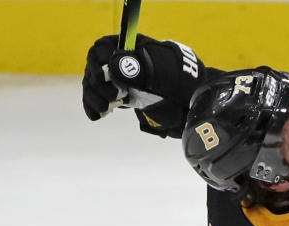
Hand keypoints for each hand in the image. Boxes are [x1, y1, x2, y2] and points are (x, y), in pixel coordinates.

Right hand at [82, 34, 204, 131]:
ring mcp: (122, 81)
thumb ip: (140, 68)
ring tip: (104, 109)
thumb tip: (114, 65)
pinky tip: (97, 115)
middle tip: (112, 97)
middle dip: (97, 82)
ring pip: (96, 84)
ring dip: (94, 96)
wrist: (195, 108)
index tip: (103, 75)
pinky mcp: (123, 98)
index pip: (105, 47)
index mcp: (134, 48)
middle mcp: (125, 63)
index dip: (100, 60)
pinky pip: (101, 99)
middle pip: (97, 67)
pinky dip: (95, 106)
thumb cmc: (184, 84)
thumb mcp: (164, 73)